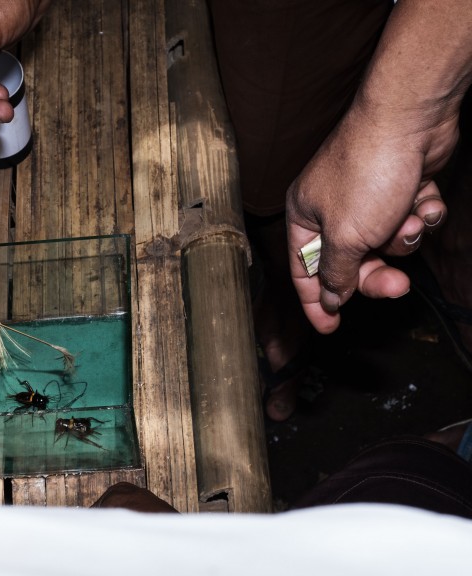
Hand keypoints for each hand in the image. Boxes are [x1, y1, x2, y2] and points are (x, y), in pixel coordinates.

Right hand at [286, 101, 455, 333]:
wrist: (410, 120)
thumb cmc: (365, 172)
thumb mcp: (345, 236)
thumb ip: (336, 273)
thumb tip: (330, 297)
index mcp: (304, 217)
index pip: (303, 270)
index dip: (316, 302)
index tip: (330, 327)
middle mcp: (331, 209)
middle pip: (351, 262)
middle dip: (377, 274)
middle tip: (397, 286)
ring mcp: (366, 198)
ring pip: (386, 243)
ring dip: (403, 239)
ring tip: (410, 220)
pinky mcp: (399, 188)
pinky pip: (409, 220)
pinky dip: (421, 215)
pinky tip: (425, 200)